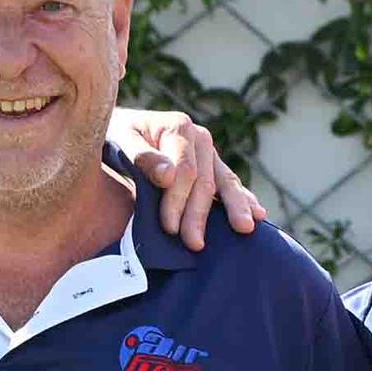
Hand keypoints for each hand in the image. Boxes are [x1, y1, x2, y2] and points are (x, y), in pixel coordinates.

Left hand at [108, 107, 262, 246]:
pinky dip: (244, 199)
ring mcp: (209, 152)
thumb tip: (169, 176)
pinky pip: (230, 184)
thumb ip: (141, 156)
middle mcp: (199, 136)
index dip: (178, 200)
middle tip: (194, 244)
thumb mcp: (118, 140)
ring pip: (225, 182)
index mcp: (178, 126)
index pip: (186, 170)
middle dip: (199, 214)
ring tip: (245, 228)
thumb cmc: (112, 137)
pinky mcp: (212, 166)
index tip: (169, 227)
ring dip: (235, 207)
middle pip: (205, 180)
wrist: (116, 131)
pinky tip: (259, 214)